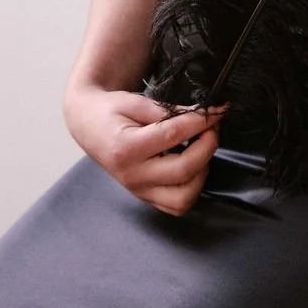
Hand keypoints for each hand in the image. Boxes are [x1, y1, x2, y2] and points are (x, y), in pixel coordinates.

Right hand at [64, 85, 228, 215]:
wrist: (89, 126)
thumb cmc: (110, 112)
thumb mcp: (136, 102)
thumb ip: (168, 110)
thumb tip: (202, 114)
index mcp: (126, 149)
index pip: (174, 135)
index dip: (202, 121)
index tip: (218, 109)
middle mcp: (132, 176)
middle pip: (183, 170)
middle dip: (207, 145)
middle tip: (212, 127)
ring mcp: (138, 190)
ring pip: (183, 197)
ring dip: (202, 171)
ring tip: (200, 148)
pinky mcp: (145, 197)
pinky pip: (176, 205)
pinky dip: (192, 188)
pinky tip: (192, 165)